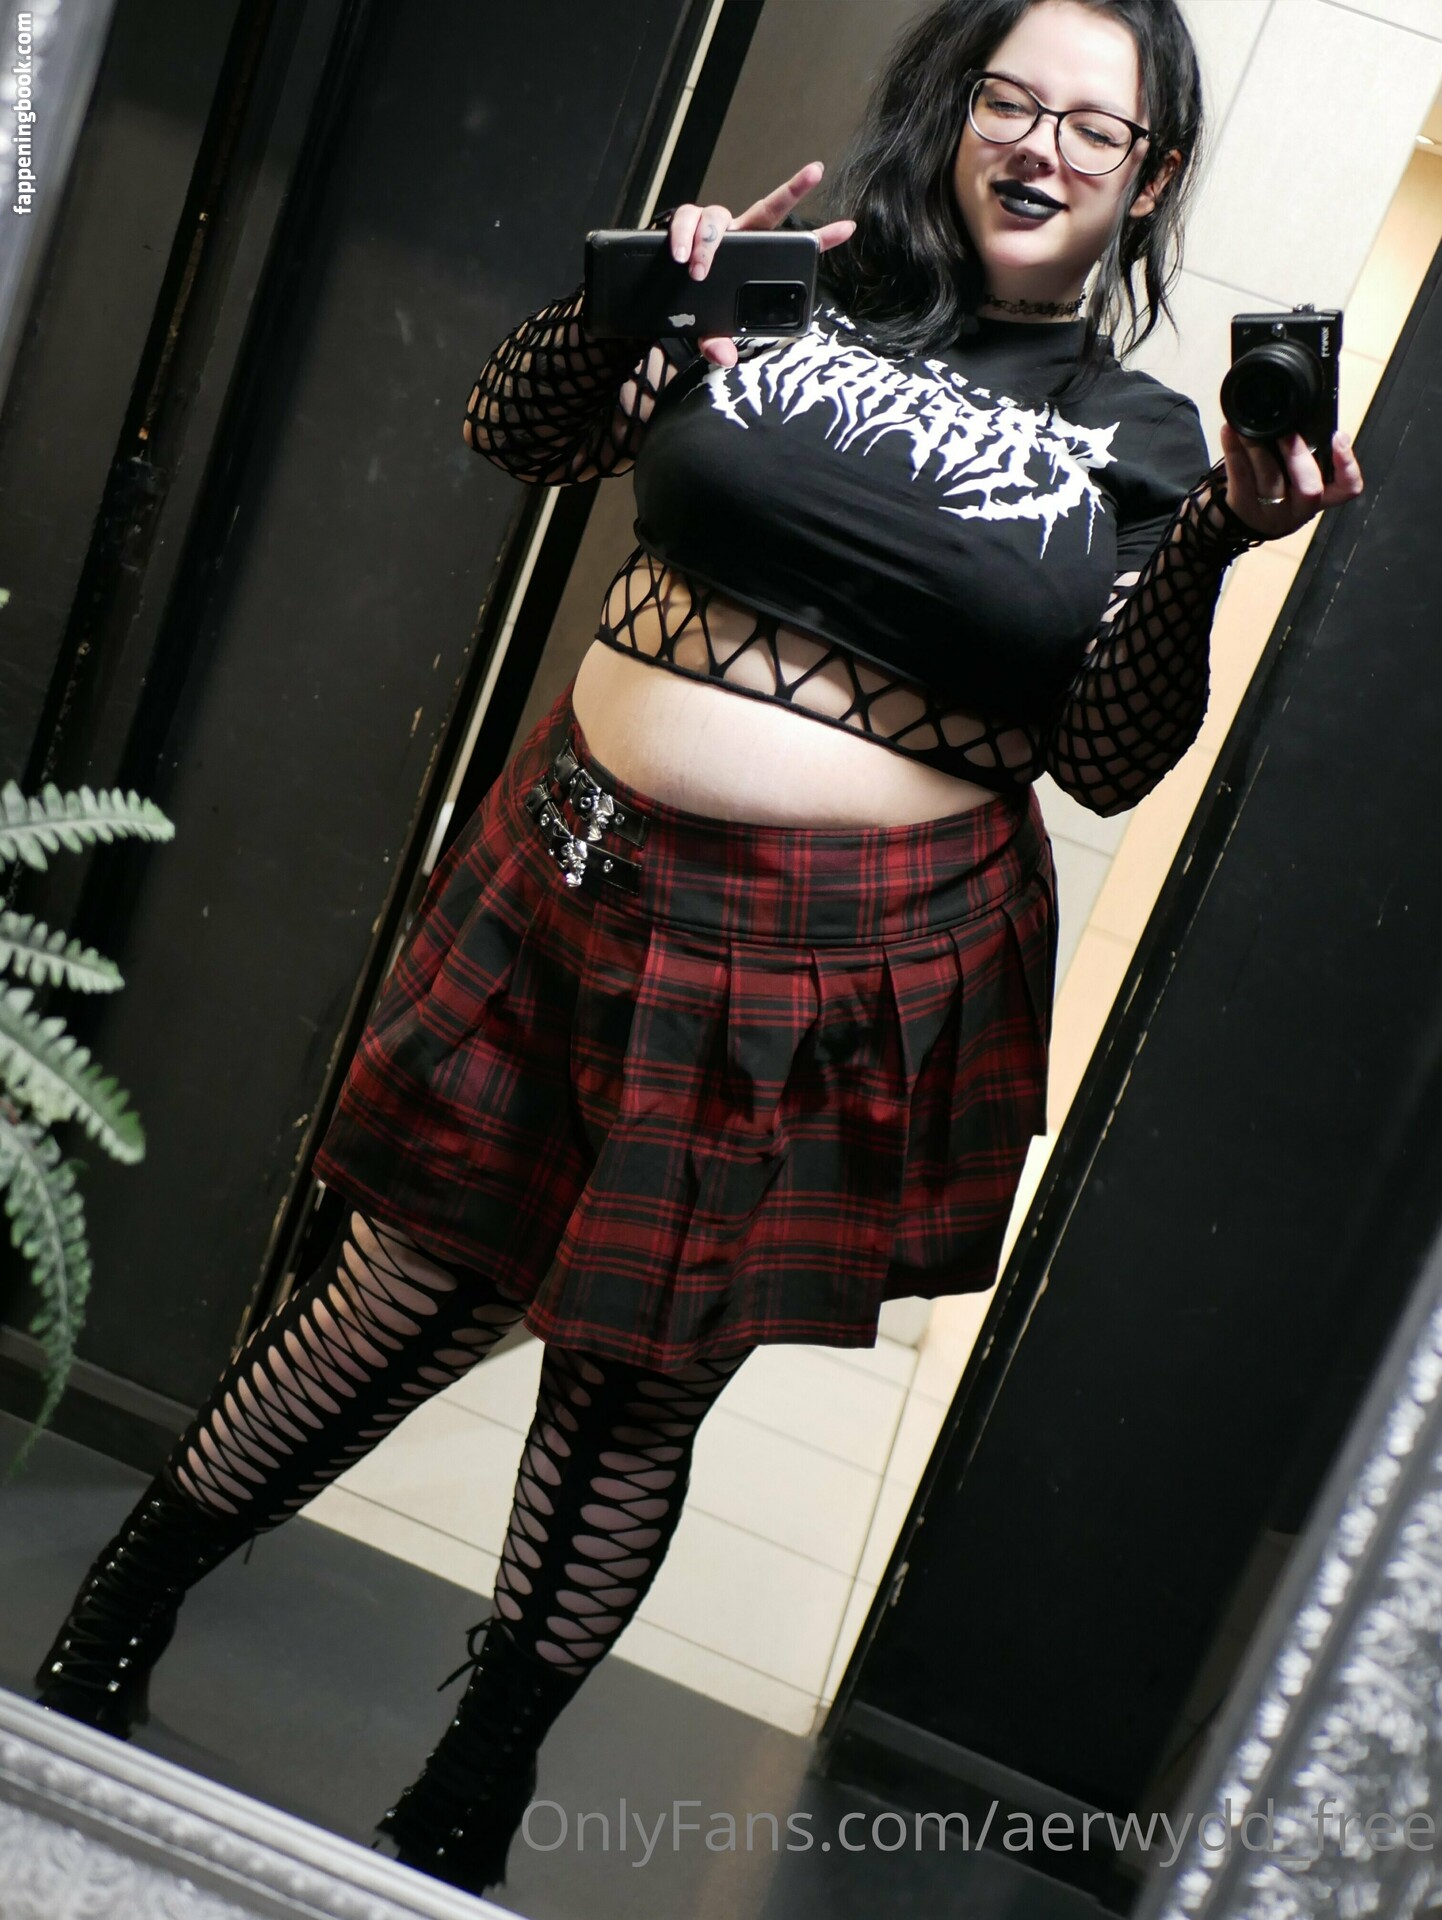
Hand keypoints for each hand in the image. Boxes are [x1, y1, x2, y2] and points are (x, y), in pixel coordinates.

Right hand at [667, 160, 855, 367]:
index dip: (821, 237)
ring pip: (715, 214)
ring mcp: (712, 229)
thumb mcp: (708, 331)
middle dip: (793, 189)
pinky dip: (682, 235)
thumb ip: (718, 343)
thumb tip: (727, 358)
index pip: (790, 247)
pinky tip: (679, 255)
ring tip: (697, 268)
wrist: (660, 297)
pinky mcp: (684, 227)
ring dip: (707, 241)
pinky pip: (684, 218)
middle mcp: (737, 238)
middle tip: (814, 175)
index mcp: (751, 260)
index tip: (849, 227)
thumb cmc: (693, 309)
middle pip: (767, 207)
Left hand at [1219, 420, 1364, 540]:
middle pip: (1309, 488)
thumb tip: (1303, 412)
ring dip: (1258, 447)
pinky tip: (1229, 431)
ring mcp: (1271, 514)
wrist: (1236, 515)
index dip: (1348, 465)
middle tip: (1286, 430)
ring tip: (1249, 424)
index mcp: (1321, 495)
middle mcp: (1299, 510)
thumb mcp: (1296, 472)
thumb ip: (1307, 450)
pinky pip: (1240, 479)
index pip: (1347, 487)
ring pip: (1269, 480)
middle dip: (1298, 455)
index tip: (1338, 436)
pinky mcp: (1243, 511)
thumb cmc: (1275, 482)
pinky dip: (1234, 451)